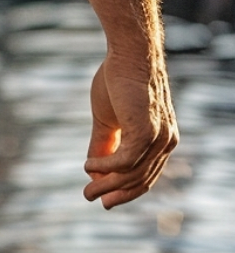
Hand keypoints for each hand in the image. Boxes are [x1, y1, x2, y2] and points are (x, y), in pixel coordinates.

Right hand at [83, 54, 177, 208]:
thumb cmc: (117, 80)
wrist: (128, 53)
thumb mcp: (108, 118)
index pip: (146, 174)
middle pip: (140, 179)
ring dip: (107, 183)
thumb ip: (104, 143)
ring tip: (87, 188)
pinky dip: (106, 167)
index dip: (125, 189)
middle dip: (115, 193)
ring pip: (132, 174)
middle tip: (92, 198)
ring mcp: (159, 139)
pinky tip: (89, 165)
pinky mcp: (147, 132)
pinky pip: (126, 161)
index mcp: (162, 139)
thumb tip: (93, 170)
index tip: (105, 197)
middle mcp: (166, 142)